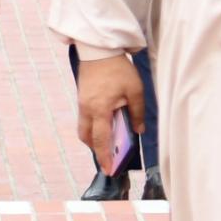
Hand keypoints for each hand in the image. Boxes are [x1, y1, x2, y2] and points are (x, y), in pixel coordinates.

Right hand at [74, 50, 144, 170]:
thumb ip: (137, 112)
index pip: (101, 139)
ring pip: (84, 129)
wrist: (98, 50)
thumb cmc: (118, 69)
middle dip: (96, 150)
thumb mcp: (135, 90)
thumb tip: (138, 130)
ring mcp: (82, 104)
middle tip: (108, 158)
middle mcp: (87, 109)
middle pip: (86, 137)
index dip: (105, 156)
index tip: (108, 170)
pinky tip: (105, 125)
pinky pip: (85, 119)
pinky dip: (94, 126)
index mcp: (100, 109)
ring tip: (109, 142)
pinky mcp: (82, 98)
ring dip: (94, 138)